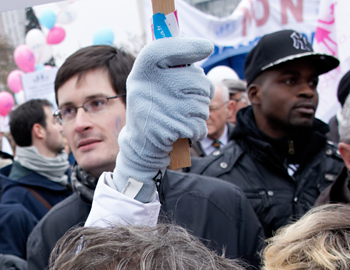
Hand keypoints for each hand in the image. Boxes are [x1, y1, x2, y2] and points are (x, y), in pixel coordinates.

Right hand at [113, 37, 214, 199]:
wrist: (141, 145)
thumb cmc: (154, 106)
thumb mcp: (154, 80)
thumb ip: (172, 62)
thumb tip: (203, 44)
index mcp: (141, 70)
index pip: (165, 47)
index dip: (189, 46)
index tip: (208, 47)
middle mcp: (146, 86)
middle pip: (197, 80)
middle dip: (201, 92)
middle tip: (186, 100)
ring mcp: (157, 108)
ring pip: (202, 104)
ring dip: (198, 113)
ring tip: (181, 116)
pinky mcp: (167, 129)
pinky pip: (199, 125)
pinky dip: (196, 130)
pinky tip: (182, 130)